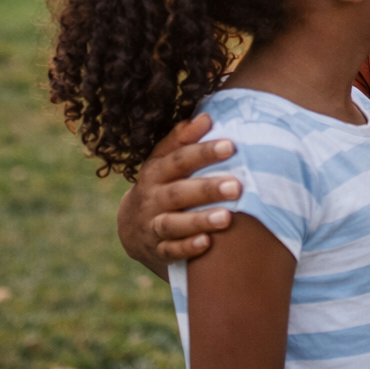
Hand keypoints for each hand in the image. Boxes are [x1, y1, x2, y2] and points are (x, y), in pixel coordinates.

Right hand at [117, 114, 240, 276]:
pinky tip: (207, 243)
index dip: (203, 152)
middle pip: (177, 193)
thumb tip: (206, 117)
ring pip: (173, 224)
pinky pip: (171, 251)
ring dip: (199, 221)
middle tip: (236, 186)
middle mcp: (151, 198)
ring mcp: (152, 226)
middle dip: (206, 189)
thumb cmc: (162, 184)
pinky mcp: (157, 250)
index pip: (179, 160)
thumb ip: (182, 140)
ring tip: (227, 218)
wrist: (133, 228)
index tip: (231, 145)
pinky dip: (187, 248)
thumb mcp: (164, 161)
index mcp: (155, 172)